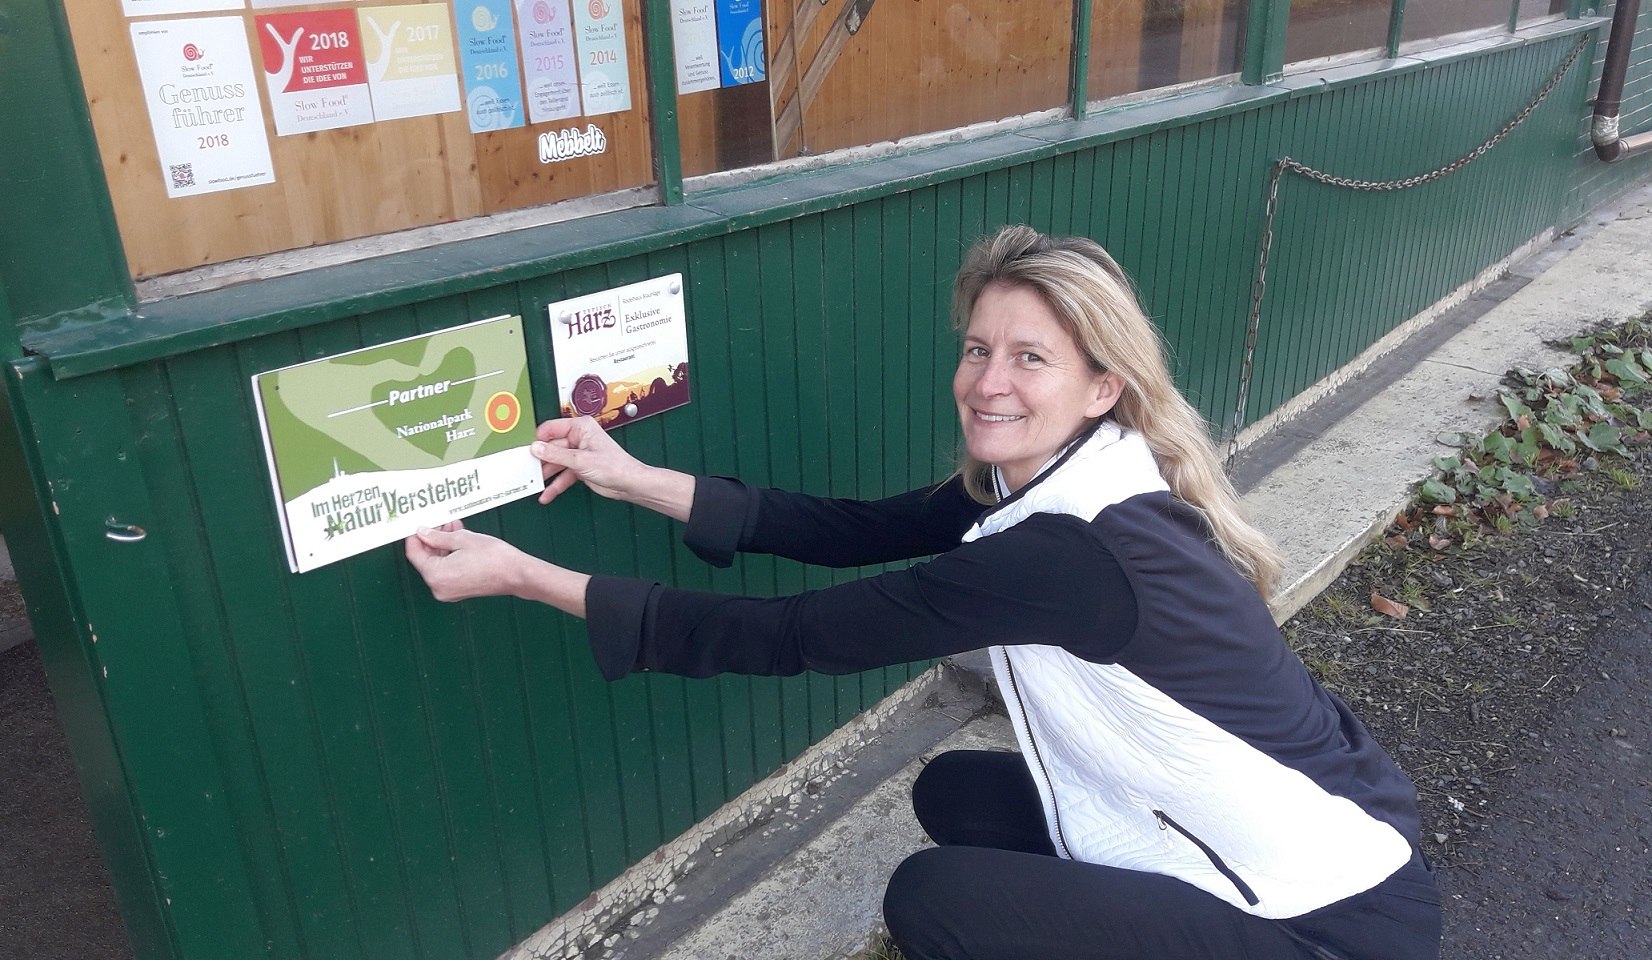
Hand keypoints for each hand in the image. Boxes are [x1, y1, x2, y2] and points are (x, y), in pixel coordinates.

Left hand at [404, 521, 527, 601]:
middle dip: (431, 540)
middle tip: (439, 523)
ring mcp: (449, 591)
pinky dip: (450, 556)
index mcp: (436, 575)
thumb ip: (438, 537)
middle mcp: (439, 587)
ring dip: (442, 546)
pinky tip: (458, 541)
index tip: (418, 525)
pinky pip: (447, 571)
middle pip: (426, 560)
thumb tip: (423, 533)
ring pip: (437, 564)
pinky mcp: (459, 591)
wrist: (516, 574)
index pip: (414, 554)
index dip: (415, 537)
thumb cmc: (494, 559)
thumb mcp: (462, 539)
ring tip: (452, 528)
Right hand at [532, 416, 646, 504]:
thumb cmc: (615, 466)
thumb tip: (536, 448)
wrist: (629, 484)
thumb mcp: (580, 460)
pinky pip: (562, 475)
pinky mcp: (579, 468)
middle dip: (540, 461)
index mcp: (580, 427)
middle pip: (551, 448)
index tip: (526, 451)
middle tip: (527, 470)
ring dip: (546, 475)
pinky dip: (555, 485)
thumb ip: (555, 455)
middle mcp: (578, 438)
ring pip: (555, 463)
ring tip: (533, 484)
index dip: (538, 440)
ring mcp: (578, 454)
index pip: (551, 429)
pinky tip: (547, 494)